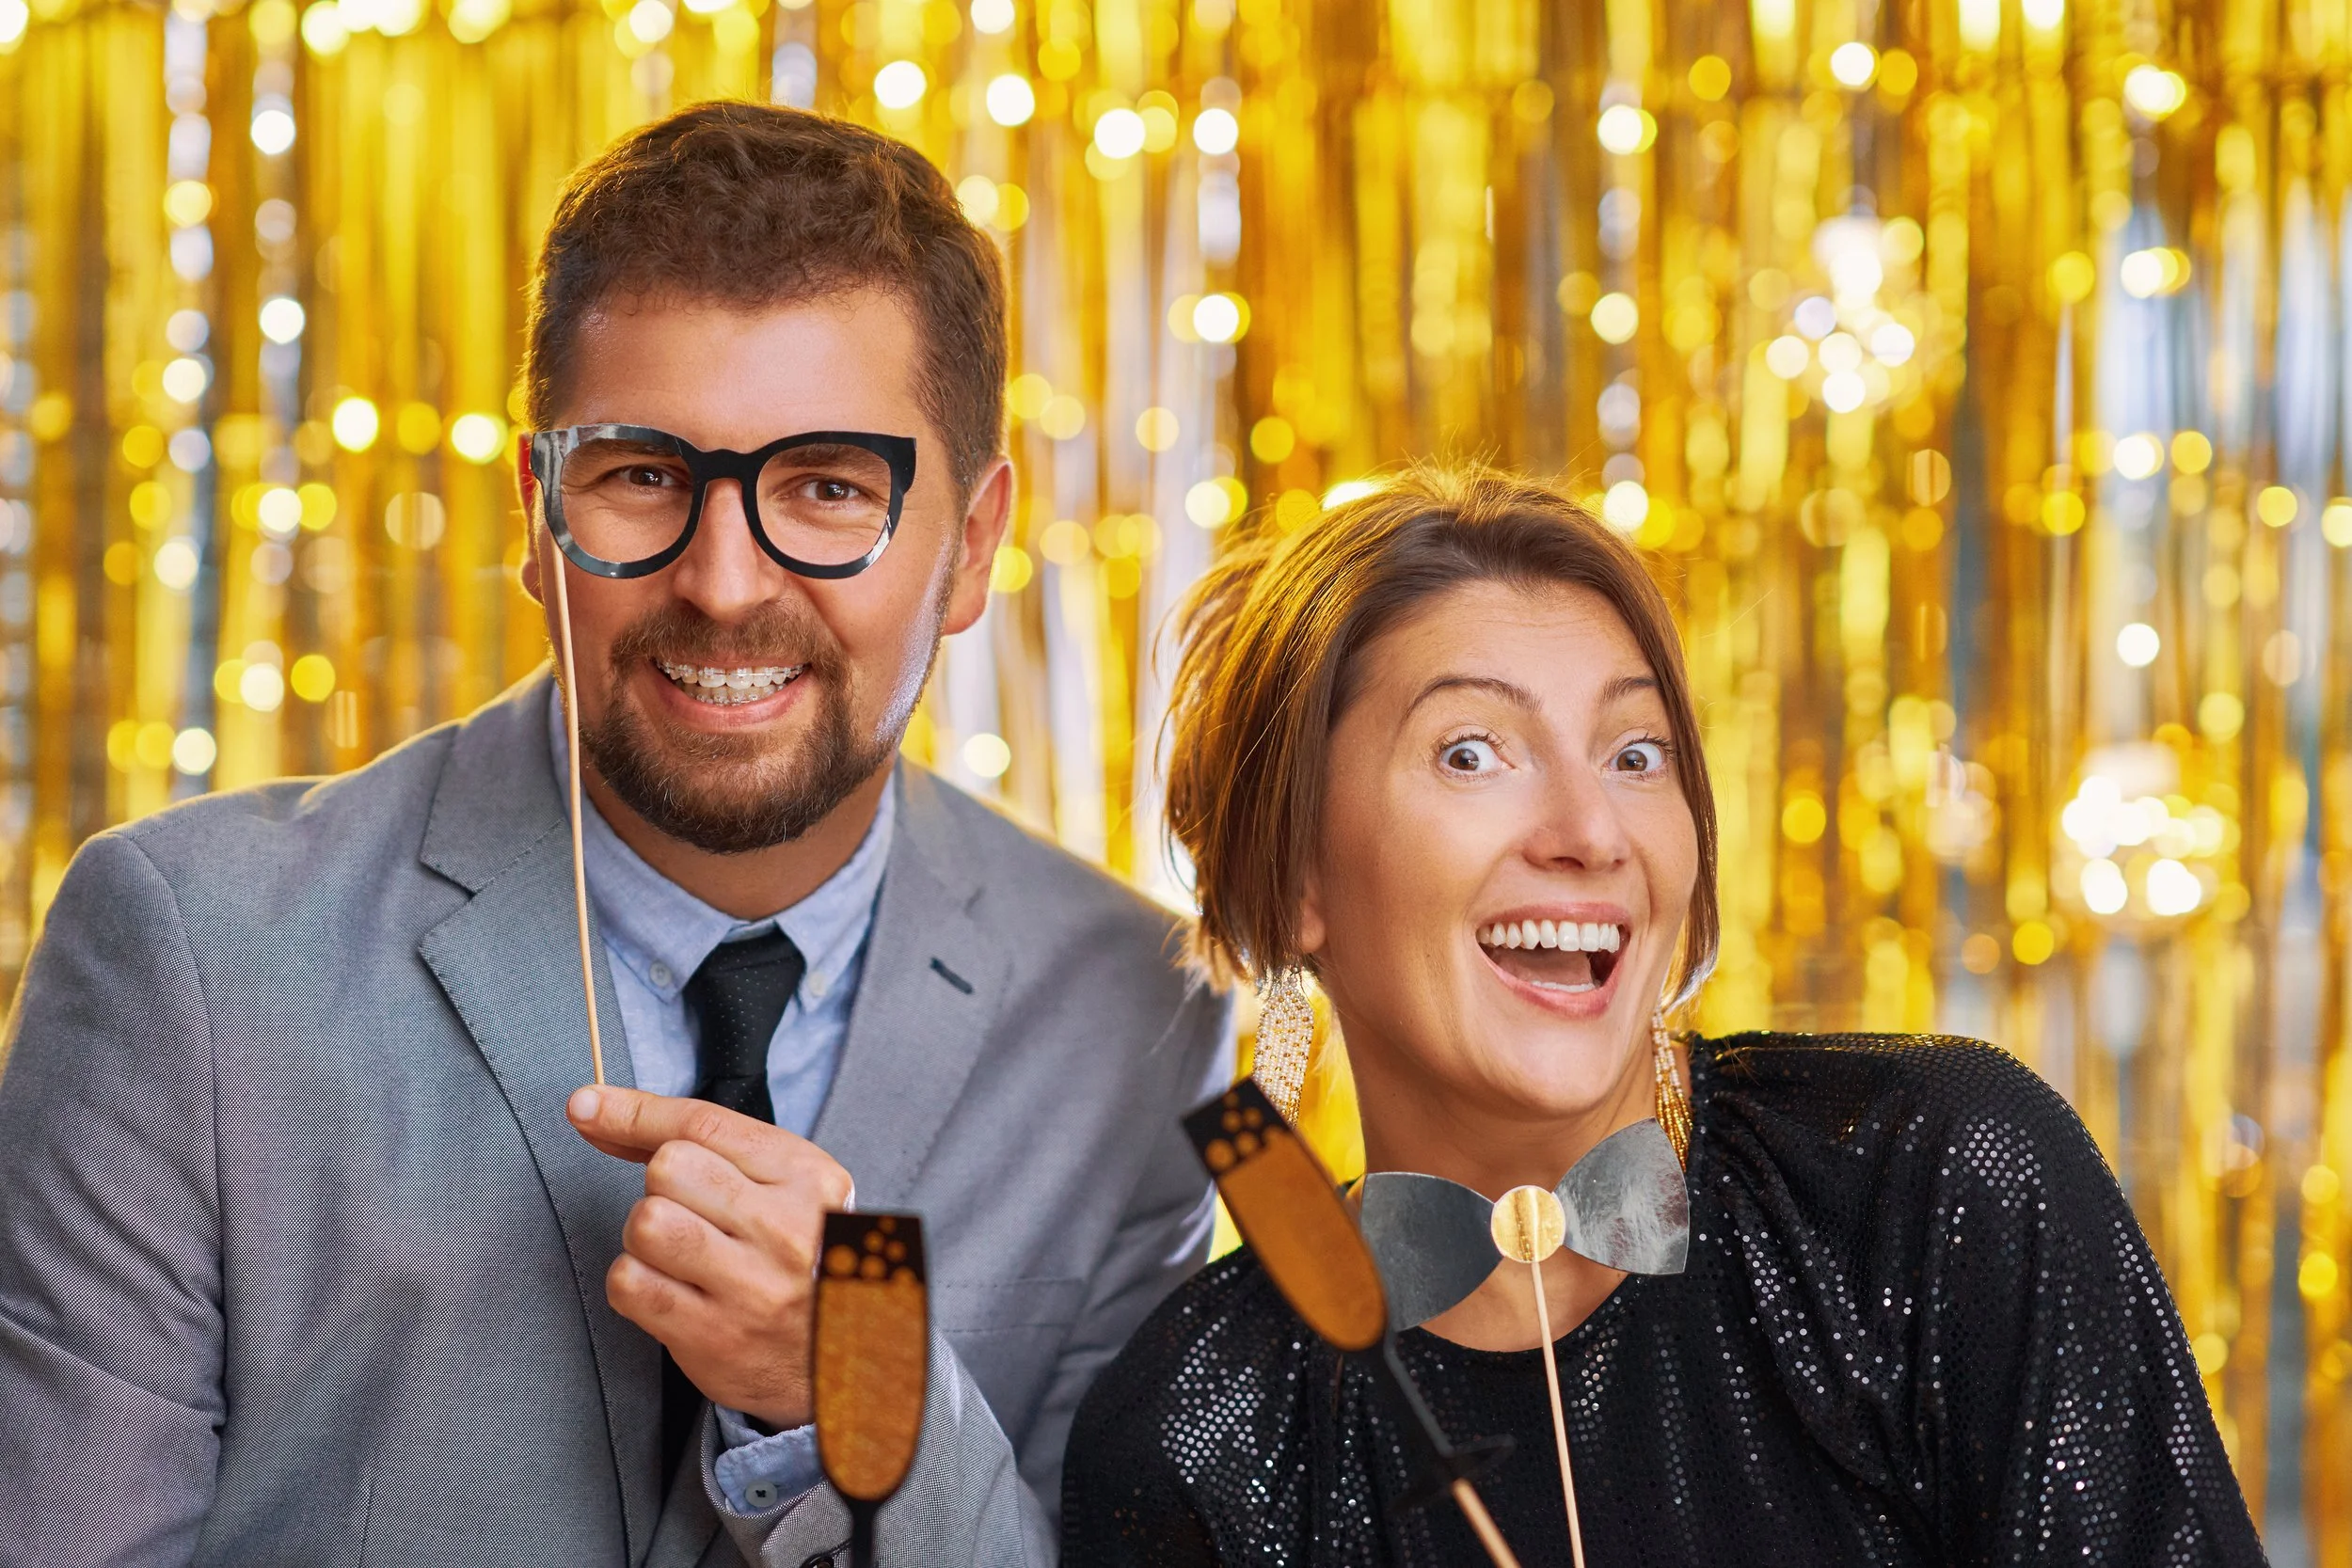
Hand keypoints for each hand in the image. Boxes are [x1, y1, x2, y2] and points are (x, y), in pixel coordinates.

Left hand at [566, 1085, 853, 1429]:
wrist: (846, 1355)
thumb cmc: (802, 1260)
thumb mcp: (788, 1187)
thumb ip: (710, 1147)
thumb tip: (597, 1111)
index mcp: (808, 1178)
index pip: (704, 1124)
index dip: (633, 1111)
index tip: (587, 1106)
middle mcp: (786, 1229)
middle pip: (669, 1168)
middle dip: (661, 1186)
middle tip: (690, 1215)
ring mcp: (751, 1287)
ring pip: (647, 1223)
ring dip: (644, 1235)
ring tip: (678, 1253)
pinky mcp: (714, 1337)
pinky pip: (630, 1282)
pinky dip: (632, 1281)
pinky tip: (667, 1289)